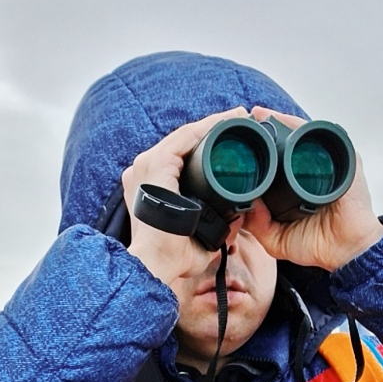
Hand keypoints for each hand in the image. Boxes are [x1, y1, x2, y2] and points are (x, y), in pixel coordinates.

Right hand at [121, 108, 252, 283]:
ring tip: (237, 116)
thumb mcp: (198, 239)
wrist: (155, 265)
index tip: (229, 140)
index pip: (179, 158)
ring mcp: (146, 166)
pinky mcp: (155, 165)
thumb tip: (237, 221)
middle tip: (239, 120)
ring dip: (212, 124)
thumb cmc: (170, 259)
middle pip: (182, 142)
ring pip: (184, 136)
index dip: (204, 144)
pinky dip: (206, 128)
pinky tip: (225, 121)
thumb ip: (216, 229)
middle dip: (211, 129)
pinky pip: (184, 138)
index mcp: (149, 185)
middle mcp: (143, 171)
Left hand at [243, 107, 382, 269]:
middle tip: (245, 122)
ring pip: (301, 133)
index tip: (239, 143)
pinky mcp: (343, 158)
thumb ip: (258, 225)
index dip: (259, 151)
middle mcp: (315, 170)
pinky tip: (280, 120)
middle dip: (266, 129)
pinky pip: (319, 135)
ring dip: (279, 122)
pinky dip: (298, 126)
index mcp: (299, 184)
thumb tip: (245, 204)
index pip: (277, 160)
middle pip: (289, 141)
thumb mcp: (278, 239)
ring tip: (257, 117)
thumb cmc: (320, 245)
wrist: (349, 252)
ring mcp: (330, 162)